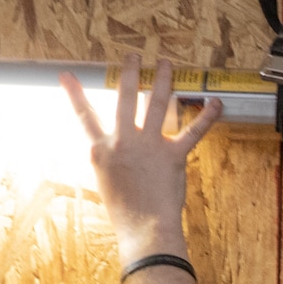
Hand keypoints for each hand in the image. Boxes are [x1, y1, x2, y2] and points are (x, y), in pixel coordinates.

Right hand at [63, 55, 222, 262]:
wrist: (143, 228)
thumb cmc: (124, 211)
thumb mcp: (105, 180)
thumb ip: (109, 158)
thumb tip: (110, 146)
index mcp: (101, 149)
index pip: (84, 116)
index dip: (74, 94)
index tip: (66, 75)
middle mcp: (123, 142)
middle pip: (125, 98)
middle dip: (130, 72)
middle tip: (134, 55)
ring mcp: (148, 145)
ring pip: (156, 102)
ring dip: (162, 80)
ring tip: (165, 63)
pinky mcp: (173, 155)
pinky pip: (193, 130)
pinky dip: (207, 116)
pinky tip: (216, 102)